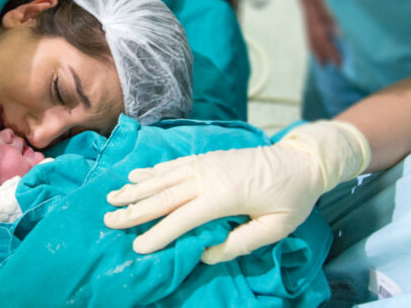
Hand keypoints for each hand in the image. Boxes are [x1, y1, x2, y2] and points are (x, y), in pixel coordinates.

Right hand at [104, 121, 369, 263]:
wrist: (302, 161)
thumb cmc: (292, 198)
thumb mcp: (276, 227)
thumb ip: (241, 243)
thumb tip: (207, 253)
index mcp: (225, 195)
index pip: (183, 218)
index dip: (159, 233)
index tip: (137, 247)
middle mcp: (208, 176)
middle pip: (165, 195)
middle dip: (135, 209)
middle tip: (108, 219)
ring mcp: (205, 163)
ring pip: (163, 177)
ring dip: (136, 188)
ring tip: (113, 197)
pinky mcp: (206, 157)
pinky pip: (174, 164)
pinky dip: (152, 170)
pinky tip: (136, 176)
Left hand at [294, 0, 340, 64]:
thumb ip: (324, 1)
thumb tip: (337, 21)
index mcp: (309, 2)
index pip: (312, 29)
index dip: (318, 46)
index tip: (325, 61)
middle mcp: (308, 2)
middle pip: (314, 32)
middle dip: (323, 50)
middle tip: (333, 65)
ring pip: (318, 25)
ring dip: (327, 42)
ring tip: (336, 56)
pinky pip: (325, 10)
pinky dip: (333, 23)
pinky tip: (341, 33)